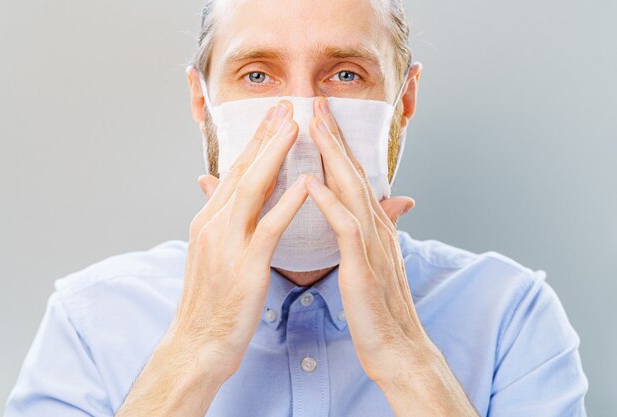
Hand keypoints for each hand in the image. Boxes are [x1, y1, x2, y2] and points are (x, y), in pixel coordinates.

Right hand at [170, 100, 306, 378]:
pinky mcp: (246, 266)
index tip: (273, 116)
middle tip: (285, 105)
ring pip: (253, 189)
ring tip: (294, 127)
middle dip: (265, 135)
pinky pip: (268, 228)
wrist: (197, 344)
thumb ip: (220, 222)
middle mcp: (214, 224)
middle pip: (243, 170)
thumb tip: (222, 198)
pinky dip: (286, 203)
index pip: (235, 172)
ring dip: (274, 155)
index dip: (255, 141)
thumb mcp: (211, 255)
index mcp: (209, 220)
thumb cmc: (210, 304)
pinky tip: (304, 185)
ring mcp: (228, 243)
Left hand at [305, 96, 477, 415]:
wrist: (397, 348)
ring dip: (332, 155)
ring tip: (313, 124)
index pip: (352, 176)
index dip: (336, 144)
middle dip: (333, 134)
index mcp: (372, 225)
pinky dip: (330, 203)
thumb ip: (366, 232)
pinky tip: (312, 182)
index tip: (318, 116)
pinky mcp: (364, 267)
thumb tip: (365, 211)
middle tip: (315, 101)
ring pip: (351, 189)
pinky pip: (346, 229)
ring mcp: (372, 245)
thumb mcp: (371, 263)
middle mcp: (375, 227)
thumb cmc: (377, 308)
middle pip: (352, 171)